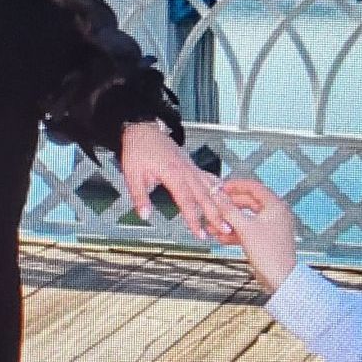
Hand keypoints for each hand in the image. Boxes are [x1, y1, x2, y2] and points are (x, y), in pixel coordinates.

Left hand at [119, 121, 234, 242]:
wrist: (144, 129)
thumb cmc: (138, 149)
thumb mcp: (132, 173)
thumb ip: (140, 196)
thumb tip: (144, 215)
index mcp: (172, 173)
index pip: (186, 200)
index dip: (194, 219)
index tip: (200, 232)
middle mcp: (186, 171)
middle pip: (205, 196)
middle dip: (216, 214)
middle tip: (225, 229)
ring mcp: (191, 168)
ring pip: (211, 188)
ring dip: (221, 203)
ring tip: (230, 217)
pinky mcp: (192, 166)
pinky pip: (209, 178)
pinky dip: (219, 188)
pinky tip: (227, 196)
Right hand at [208, 176, 298, 293]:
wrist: (280, 278)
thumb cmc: (270, 254)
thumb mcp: (244, 228)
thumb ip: (229, 210)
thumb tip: (218, 195)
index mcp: (275, 206)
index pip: (253, 187)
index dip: (235, 186)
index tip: (221, 187)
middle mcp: (275, 213)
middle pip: (248, 203)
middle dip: (229, 206)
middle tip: (215, 206)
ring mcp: (271, 227)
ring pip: (246, 218)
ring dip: (230, 221)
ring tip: (214, 224)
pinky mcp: (265, 239)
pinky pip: (248, 230)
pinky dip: (236, 232)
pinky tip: (222, 236)